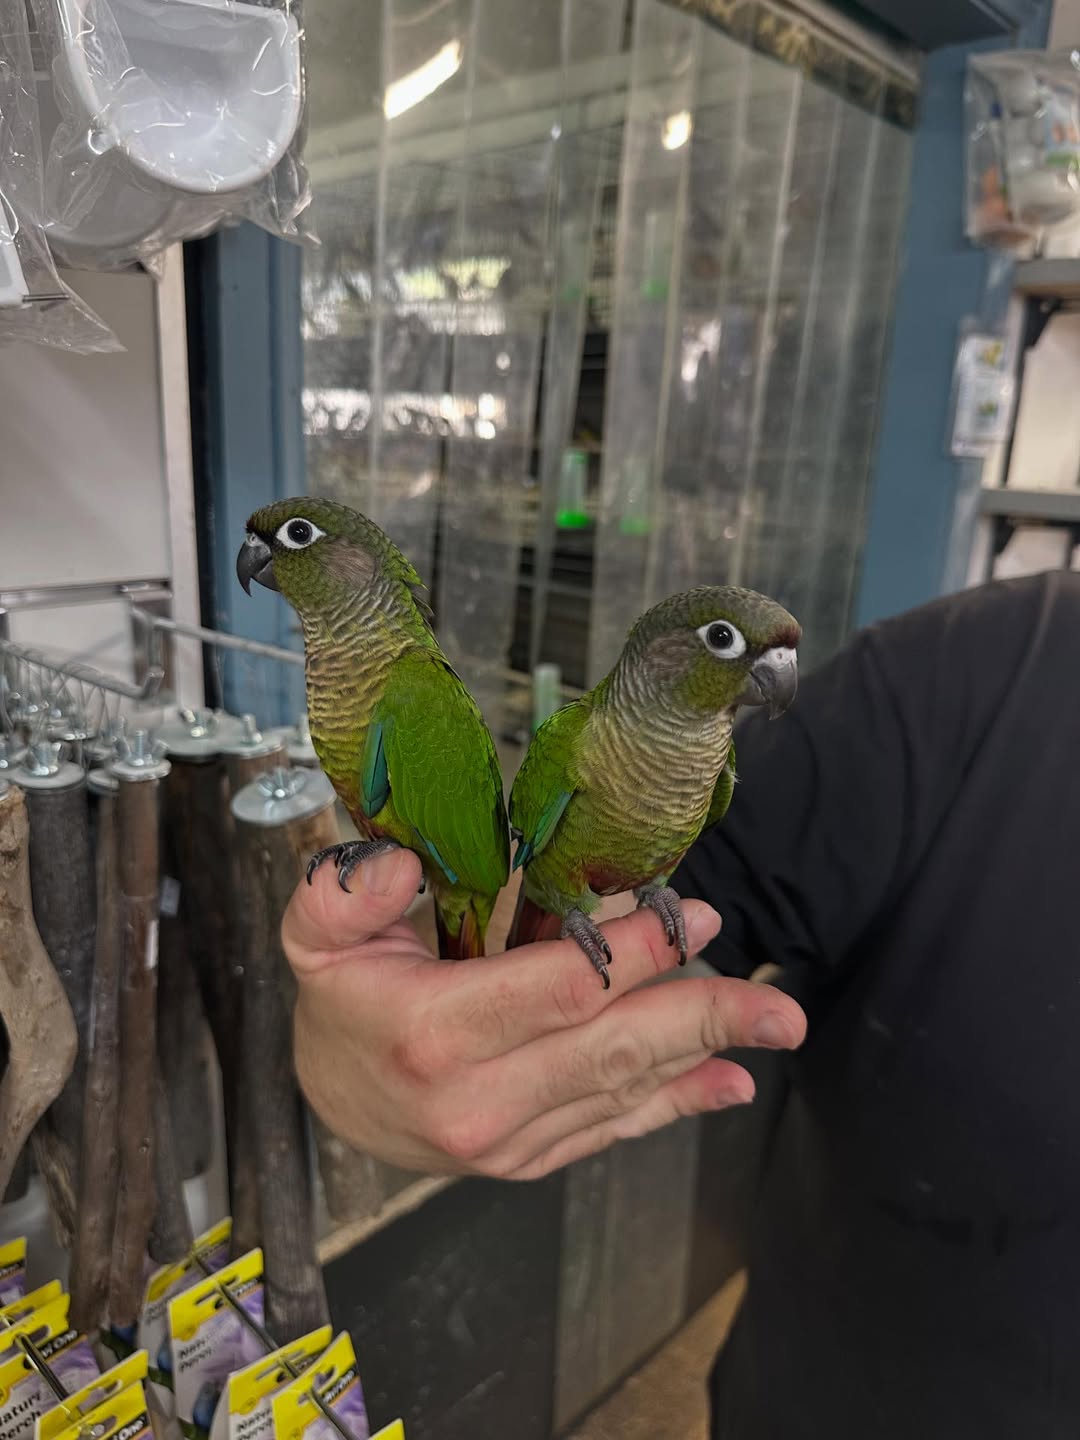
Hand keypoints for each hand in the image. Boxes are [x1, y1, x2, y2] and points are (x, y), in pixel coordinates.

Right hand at [283, 850, 805, 1180]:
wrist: (331, 1100)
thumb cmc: (341, 998)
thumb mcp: (313, 932)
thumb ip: (341, 892)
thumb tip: (400, 865)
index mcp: (431, 1034)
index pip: (556, 991)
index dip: (633, 955)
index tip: (693, 917)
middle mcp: (475, 1101)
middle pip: (608, 1051)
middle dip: (700, 1016)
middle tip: (776, 999)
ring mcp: (507, 1142)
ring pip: (621, 1090)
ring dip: (704, 1053)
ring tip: (774, 1023)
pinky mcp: (529, 1160)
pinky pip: (612, 1129)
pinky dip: (676, 1103)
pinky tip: (729, 1082)